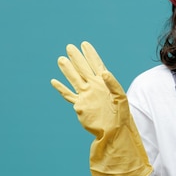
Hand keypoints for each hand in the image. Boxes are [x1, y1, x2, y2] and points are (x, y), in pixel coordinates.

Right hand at [51, 42, 151, 175]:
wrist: (114, 132)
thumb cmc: (121, 116)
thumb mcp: (121, 98)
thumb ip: (113, 84)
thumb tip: (103, 72)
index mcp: (105, 83)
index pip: (96, 65)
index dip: (90, 54)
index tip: (84, 44)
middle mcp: (94, 87)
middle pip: (83, 69)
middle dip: (77, 58)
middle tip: (69, 46)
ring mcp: (86, 96)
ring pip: (74, 79)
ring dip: (67, 70)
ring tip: (61, 59)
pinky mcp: (80, 106)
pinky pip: (69, 95)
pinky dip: (61, 88)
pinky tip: (54, 81)